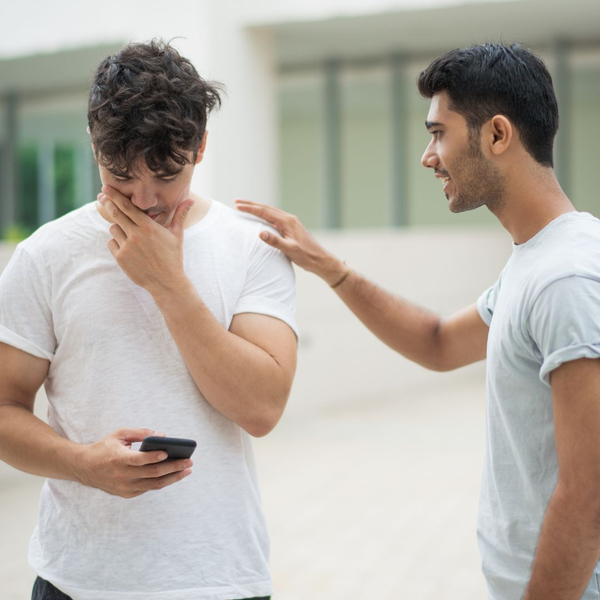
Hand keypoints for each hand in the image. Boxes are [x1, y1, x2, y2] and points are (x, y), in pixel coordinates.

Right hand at [75, 428, 192, 498]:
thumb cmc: (105, 447)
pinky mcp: (127, 494)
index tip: (167, 452)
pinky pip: (148, 488)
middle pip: (152, 473)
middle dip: (173, 467)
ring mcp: (124, 487)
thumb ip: (140, 433)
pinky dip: (162, 481)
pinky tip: (174, 475)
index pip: (139, 460)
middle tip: (189, 462)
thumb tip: (162, 435)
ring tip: (187, 470)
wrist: (84, 467)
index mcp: (118, 459)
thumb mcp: (119, 434)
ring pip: (153, 484)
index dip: (153, 457)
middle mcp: (122, 476)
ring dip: (173, 478)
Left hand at [98, 185, 193, 295]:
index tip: (106, 187)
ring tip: (128, 233)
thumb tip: (190, 200)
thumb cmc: (173, 257)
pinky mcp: (121, 258)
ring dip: (117, 227)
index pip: (127, 206)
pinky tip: (127, 247)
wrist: (166, 282)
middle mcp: (135, 235)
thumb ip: (180, 215)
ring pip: (113, 229)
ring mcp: (126, 247)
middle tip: (101, 197)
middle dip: (107, 203)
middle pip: (115, 213)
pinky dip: (116, 242)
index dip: (115, 195)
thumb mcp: (177, 235)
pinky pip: (111, 243)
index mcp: (148, 227)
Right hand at [235, 199, 345, 285]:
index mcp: (287, 222)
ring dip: (258, 208)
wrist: (320, 260)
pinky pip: (275, 217)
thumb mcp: (290, 250)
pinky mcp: (292, 227)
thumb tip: (260, 233)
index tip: (237, 205)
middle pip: (267, 208)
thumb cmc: (306, 256)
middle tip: (237, 202)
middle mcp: (289, 219)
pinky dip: (265, 214)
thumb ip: (275, 241)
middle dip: (251, 205)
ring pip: (271, 211)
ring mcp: (291, 222)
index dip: (250, 208)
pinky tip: (262, 217)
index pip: (265, 212)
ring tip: (246, 207)